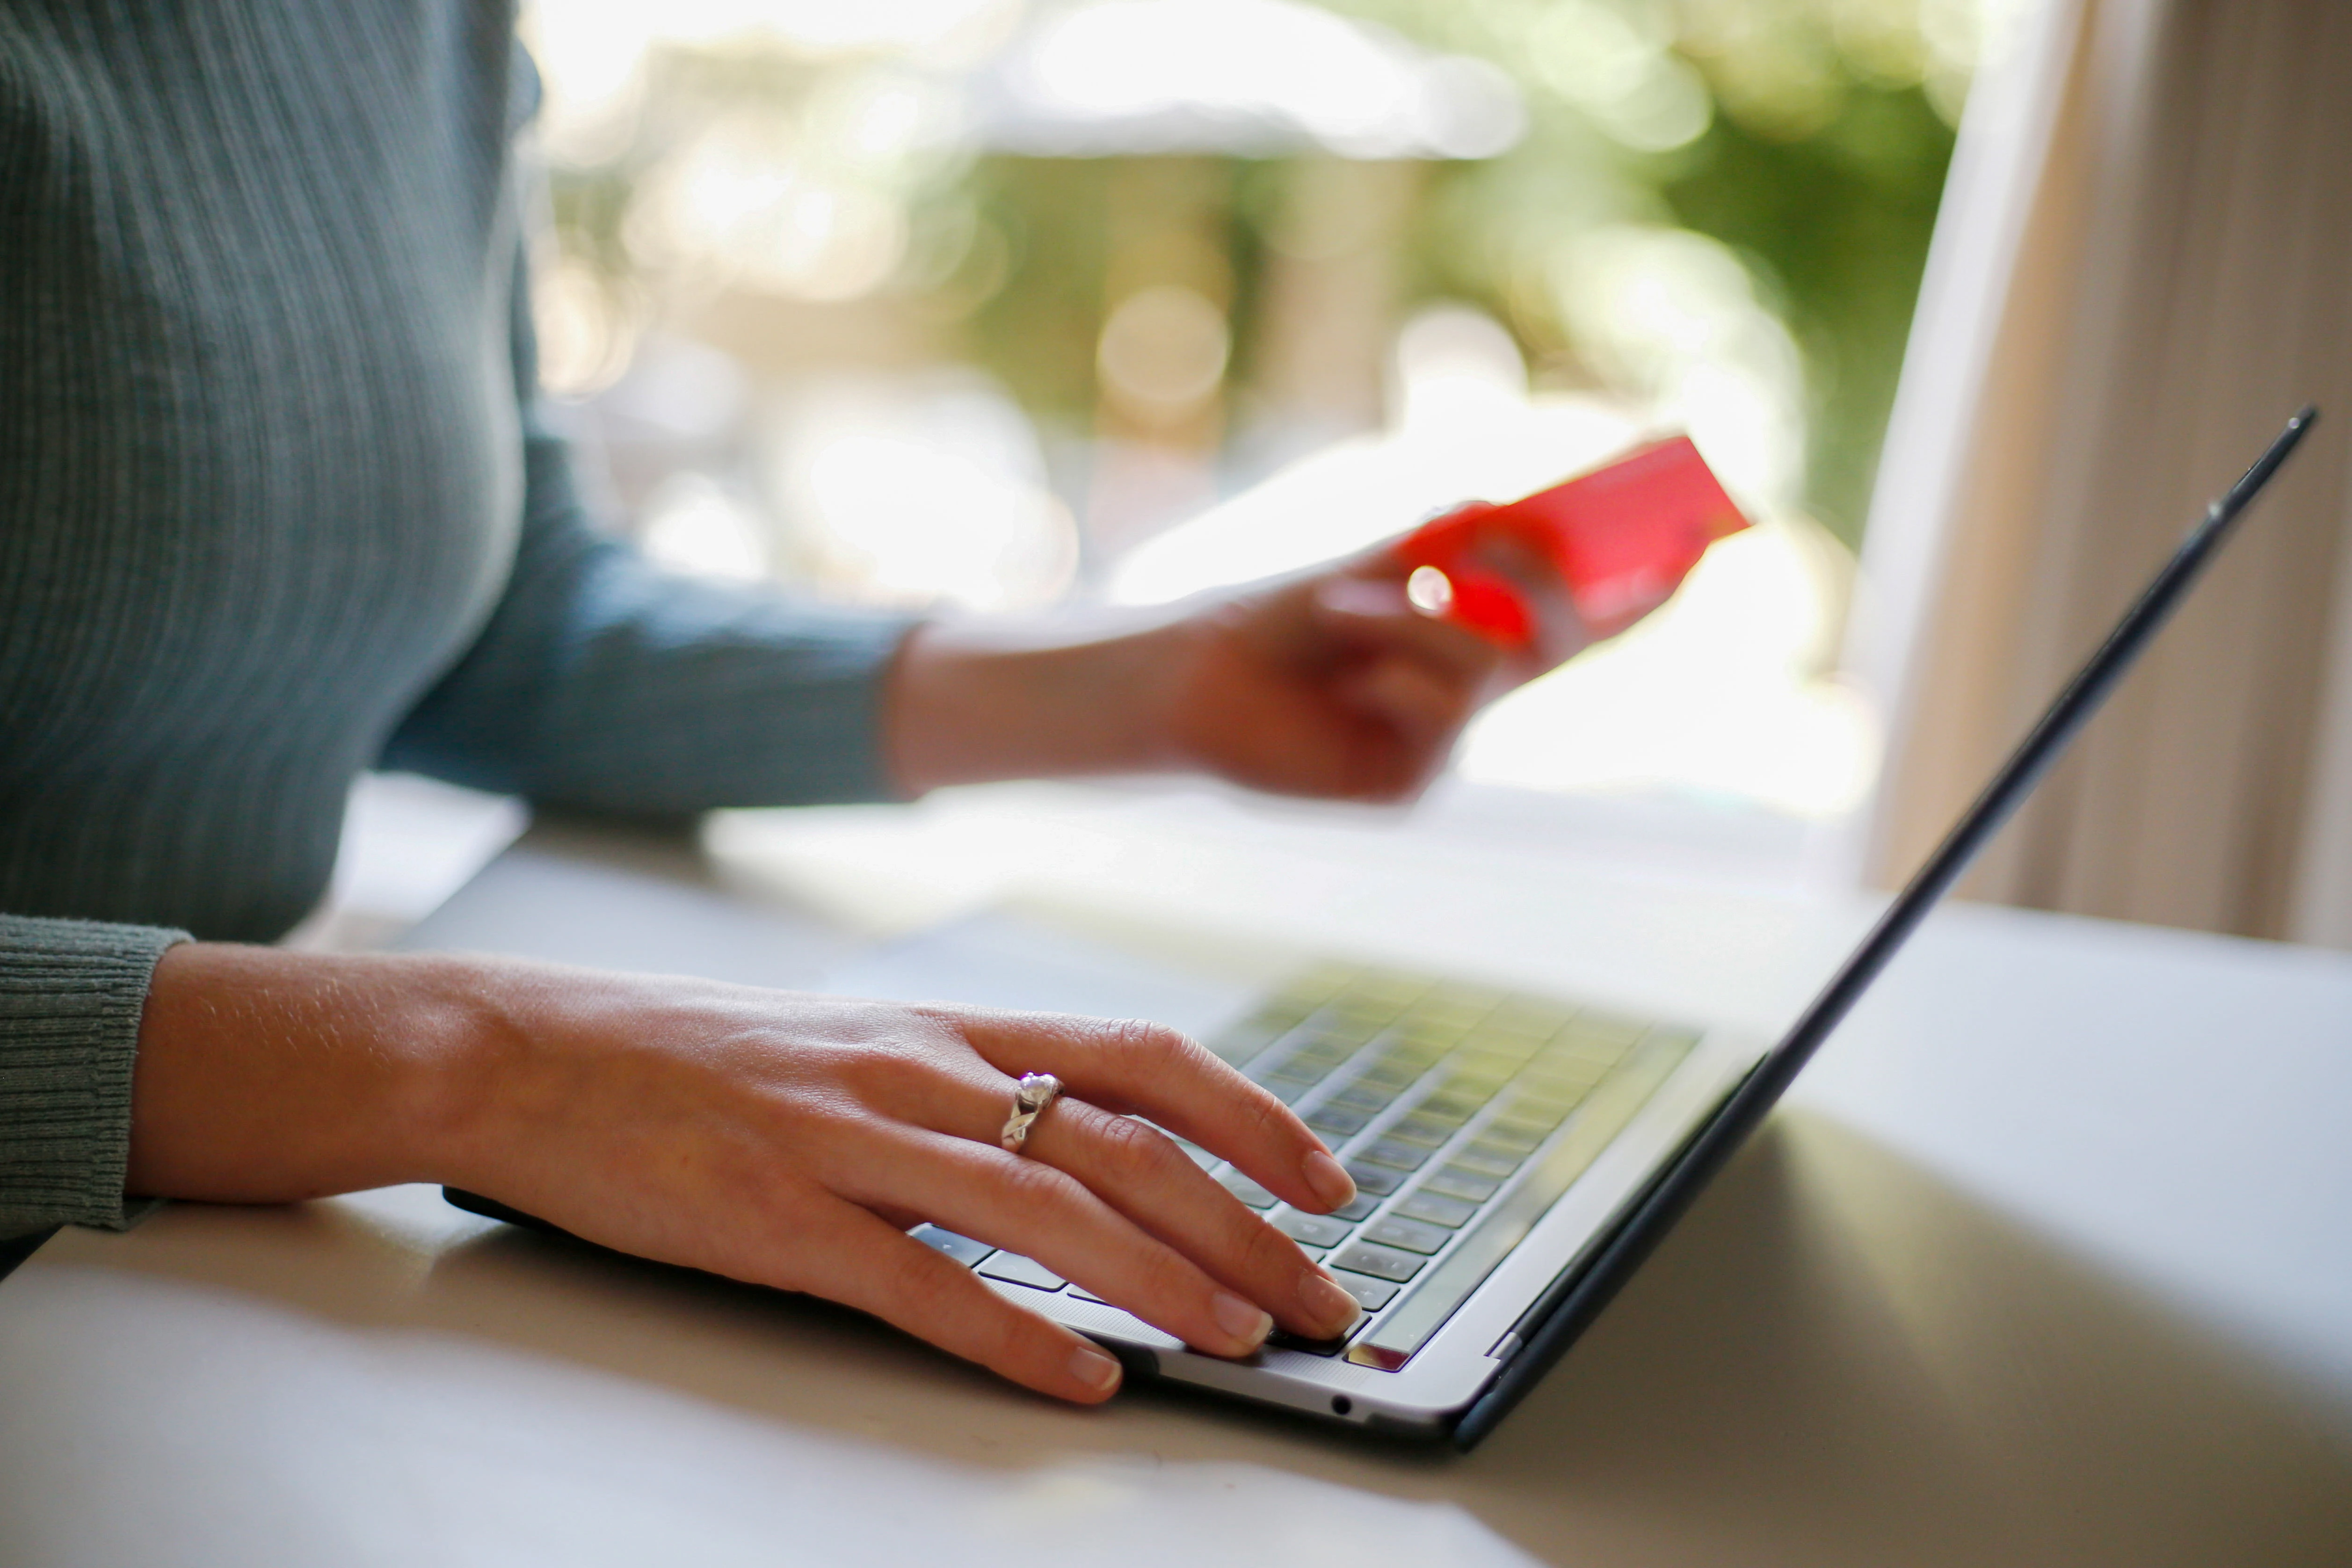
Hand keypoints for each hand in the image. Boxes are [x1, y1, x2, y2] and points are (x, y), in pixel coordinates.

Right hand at [128, 944, 1364, 1403]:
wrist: (529, 1050)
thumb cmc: (696, 1053)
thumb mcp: (852, 1042)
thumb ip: (964, 1084)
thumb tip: (1079, 1144)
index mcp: (943, 1029)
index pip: (1140, 1054)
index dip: (1252, 1115)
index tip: (1326, 1178)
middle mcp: (918, 1073)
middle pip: (1124, 1142)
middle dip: (1244, 1225)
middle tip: (1317, 1296)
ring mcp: (847, 1142)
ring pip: (1046, 1207)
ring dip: (1160, 1281)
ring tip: (1235, 1341)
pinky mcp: (777, 1217)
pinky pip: (919, 1283)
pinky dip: (1012, 1337)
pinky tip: (1077, 1381)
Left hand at [1147, 521, 1605, 801]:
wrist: (1194, 683)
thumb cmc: (1274, 624)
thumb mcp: (1364, 565)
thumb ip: (1435, 544)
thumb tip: (1500, 507)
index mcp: (1471, 642)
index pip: (1580, 620)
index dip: (1646, 589)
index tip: (1697, 537)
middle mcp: (1470, 696)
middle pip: (1561, 639)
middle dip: (1541, 579)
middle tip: (1497, 534)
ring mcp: (1444, 744)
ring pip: (1486, 666)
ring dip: (1414, 617)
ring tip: (1341, 605)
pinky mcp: (1408, 785)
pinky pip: (1439, 714)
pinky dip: (1393, 671)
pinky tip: (1346, 680)